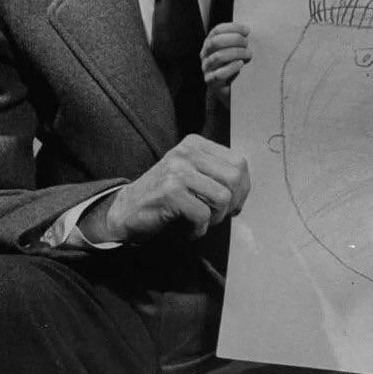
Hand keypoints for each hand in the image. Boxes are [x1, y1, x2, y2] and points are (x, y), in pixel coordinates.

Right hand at [80, 135, 249, 243]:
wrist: (127, 209)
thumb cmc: (165, 195)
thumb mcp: (192, 173)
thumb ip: (216, 173)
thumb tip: (246, 187)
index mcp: (196, 144)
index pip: (239, 161)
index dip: (243, 187)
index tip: (234, 202)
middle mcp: (187, 152)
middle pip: (235, 178)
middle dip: (233, 203)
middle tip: (219, 214)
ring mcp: (178, 170)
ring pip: (223, 197)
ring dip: (216, 217)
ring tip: (202, 221)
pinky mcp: (170, 192)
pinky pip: (203, 214)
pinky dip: (199, 229)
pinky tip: (188, 229)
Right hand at [200, 23, 250, 105]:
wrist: (231, 91)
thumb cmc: (235, 66)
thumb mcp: (235, 51)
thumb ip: (238, 41)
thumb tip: (248, 31)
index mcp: (210, 43)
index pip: (217, 30)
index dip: (232, 28)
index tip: (247, 30)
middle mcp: (205, 55)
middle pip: (216, 42)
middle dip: (234, 40)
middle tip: (247, 43)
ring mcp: (206, 68)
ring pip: (218, 56)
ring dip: (236, 53)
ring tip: (248, 54)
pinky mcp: (211, 82)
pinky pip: (219, 74)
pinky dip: (231, 67)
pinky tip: (240, 64)